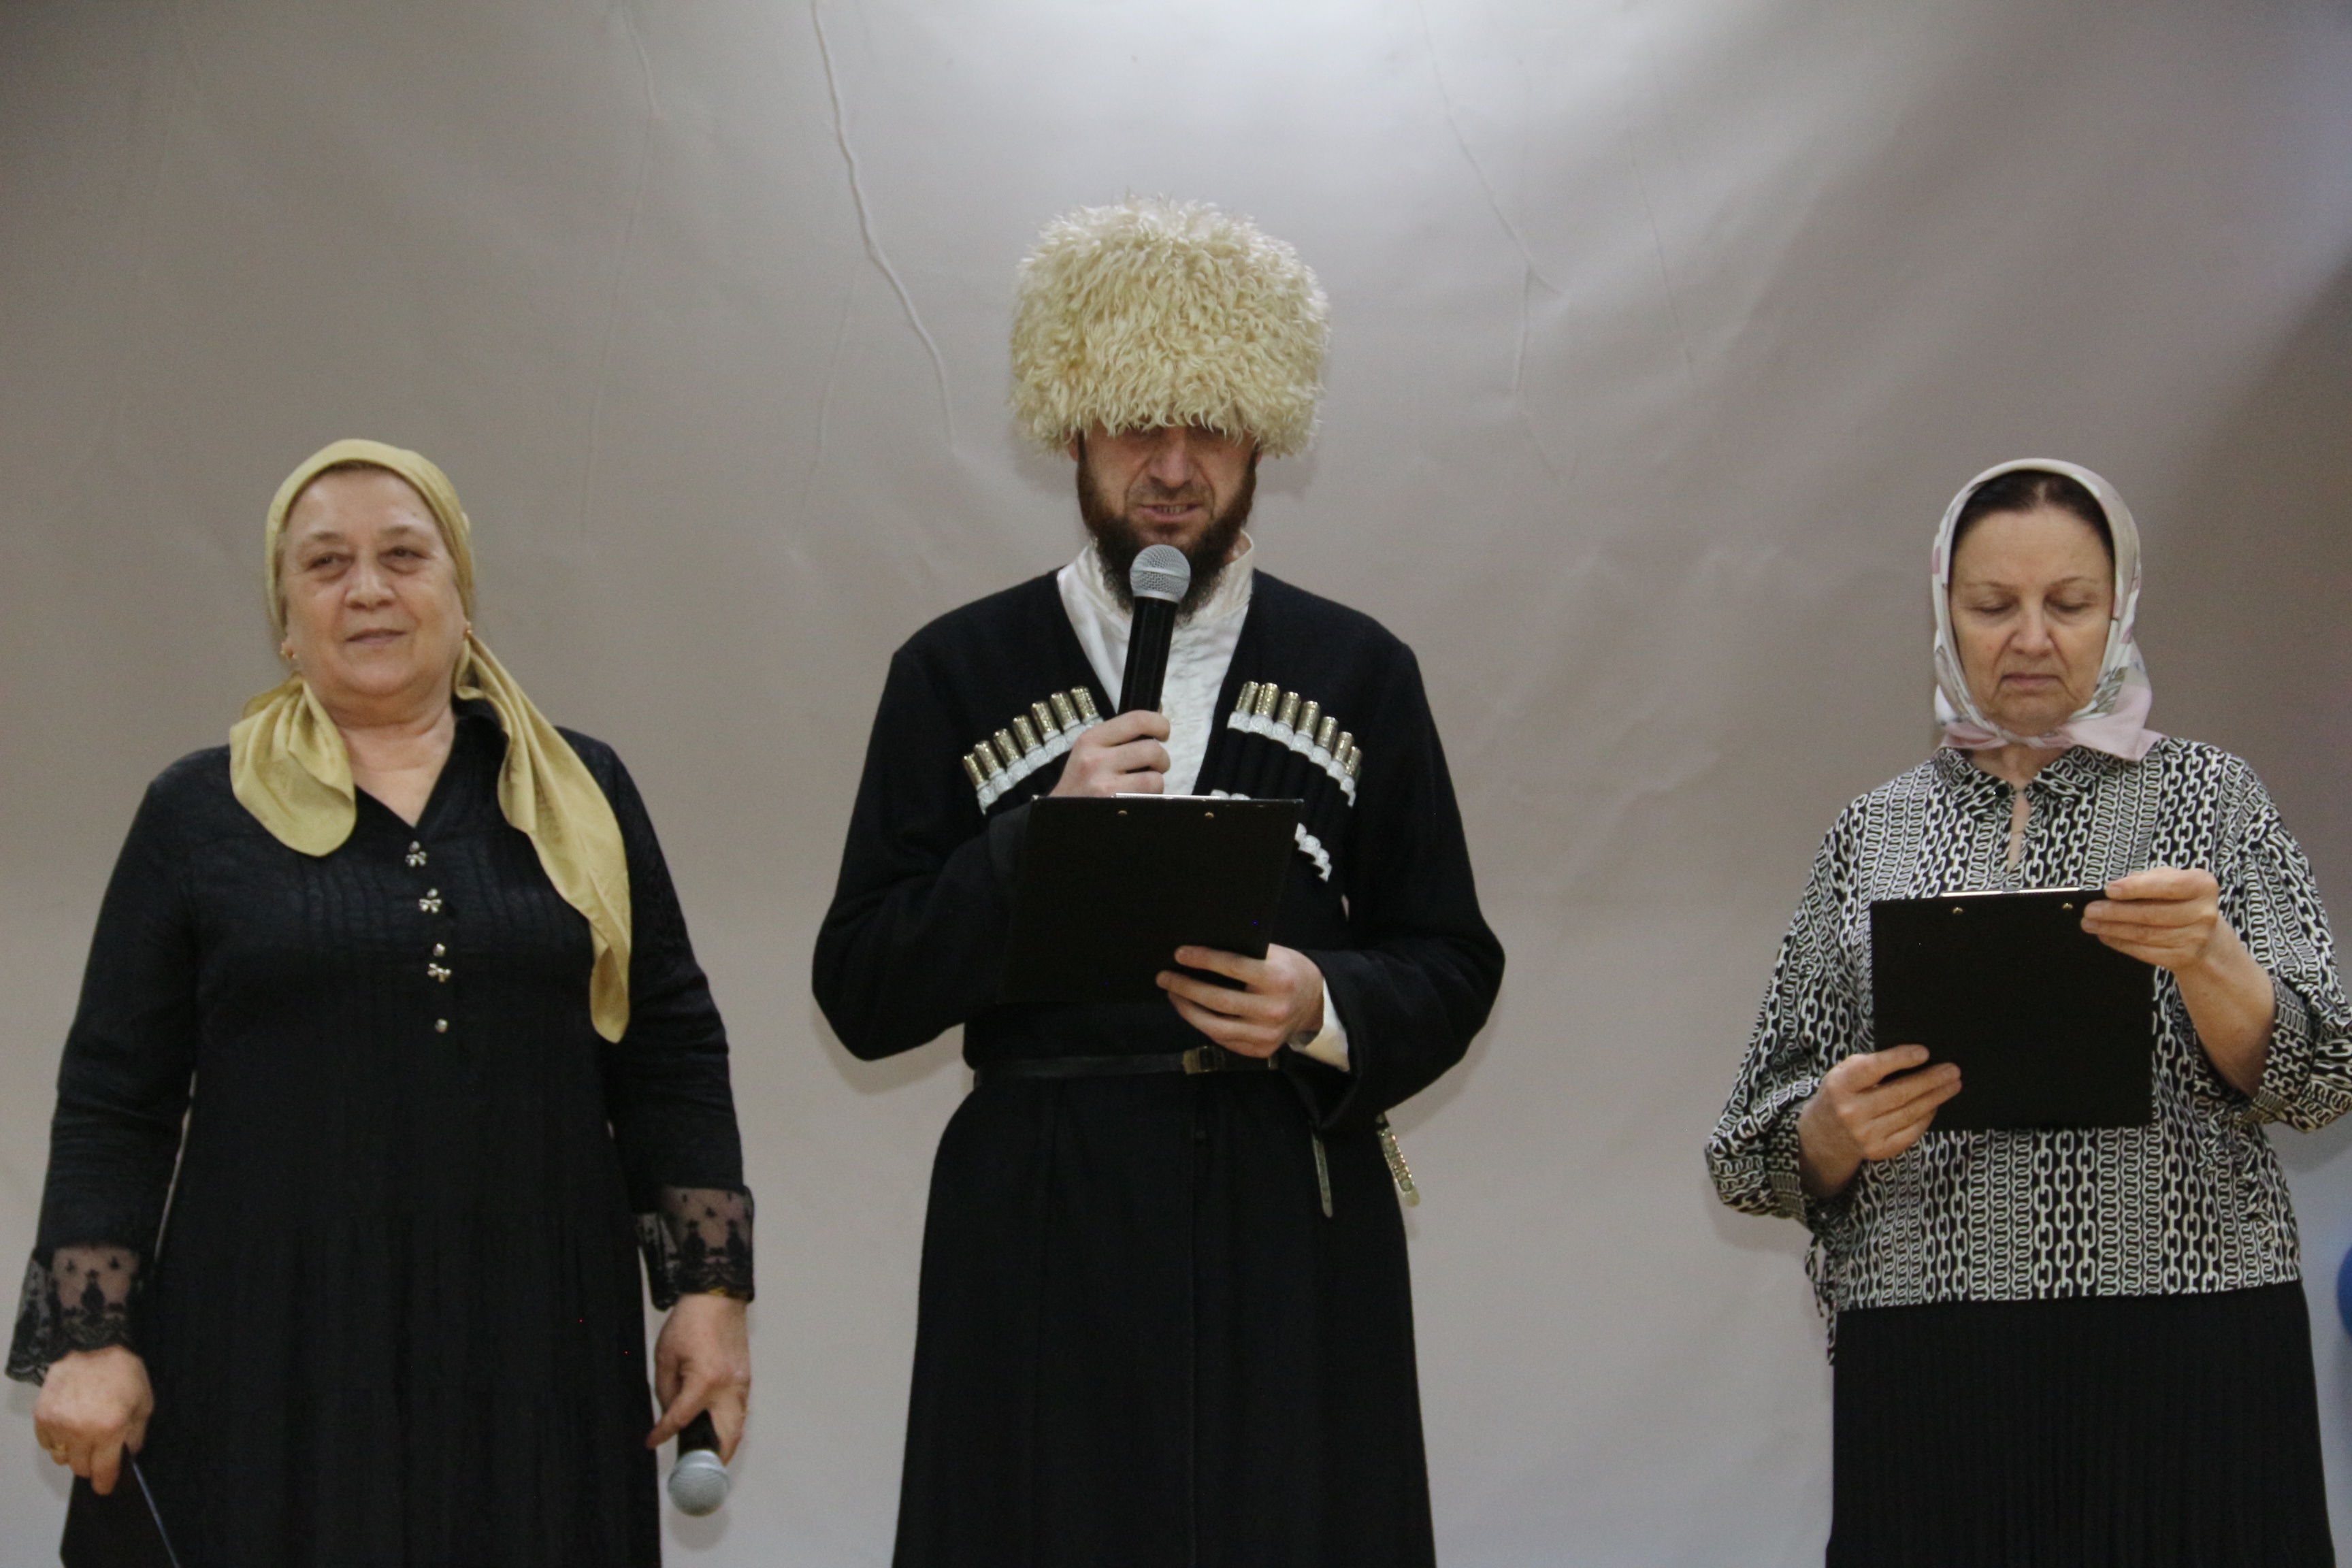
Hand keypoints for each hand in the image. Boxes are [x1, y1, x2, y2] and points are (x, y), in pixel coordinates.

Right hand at [33, 1345, 151, 1495]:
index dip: (105, 1483)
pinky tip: (70, 1425)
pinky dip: (58, 1440)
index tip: (106, 1487)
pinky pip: (47, 1444)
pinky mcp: (42, 1416)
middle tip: (100, 1450)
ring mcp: (58, 1425)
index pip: (103, 1471)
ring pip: (62, 1458)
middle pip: (81, 1468)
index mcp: (109, 1429)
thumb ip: (136, 1433)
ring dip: (74, 1453)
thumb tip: (128, 1454)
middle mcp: (80, 1432)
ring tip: (85, 1434)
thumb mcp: (144, 1402)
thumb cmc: (123, 1371)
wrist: (92, 1344)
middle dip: (92, 1464)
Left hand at [647, 1293, 751, 1462]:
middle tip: (696, 1471)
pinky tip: (716, 1429)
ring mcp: (741, 1384)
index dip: (663, 1434)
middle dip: (712, 1459)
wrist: (716, 1299)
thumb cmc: (689, 1324)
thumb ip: (667, 1391)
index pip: (681, 1419)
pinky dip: (730, 1426)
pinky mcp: (746, 1378)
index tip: (652, 1442)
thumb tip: (670, 1414)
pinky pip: (740, 1411)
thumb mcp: (666, 1358)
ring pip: (738, 1426)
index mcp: (705, 1382)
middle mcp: (728, 1388)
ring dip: (724, 1445)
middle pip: (726, 1436)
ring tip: (707, 1457)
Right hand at [1051, 710, 1170, 797]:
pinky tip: (1138, 799)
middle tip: (1154, 766)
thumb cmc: (1081, 782)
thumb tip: (1158, 710)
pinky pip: (1149, 797)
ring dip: (1157, 782)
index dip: (1159, 723)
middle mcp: (1095, 760)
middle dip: (1162, 759)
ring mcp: (1104, 785)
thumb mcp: (1091, 751)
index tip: (1163, 732)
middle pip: (1152, 749)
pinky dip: (1151, 798)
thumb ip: (1121, 734)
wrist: (1058, 815)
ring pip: (1155, 777)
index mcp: (1091, 739)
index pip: (1136, 719)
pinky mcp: (1114, 806)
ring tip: (1144, 785)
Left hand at [1156, 944, 1324, 1058]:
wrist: (1313, 1003)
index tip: (1179, 954)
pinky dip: (1203, 1024)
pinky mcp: (1260, 1050)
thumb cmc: (1287, 971)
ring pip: (1215, 1026)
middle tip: (1164, 977)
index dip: (1202, 959)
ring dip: (1187, 1010)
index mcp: (1278, 979)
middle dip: (1185, 987)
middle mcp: (1272, 1010)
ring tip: (1172, 995)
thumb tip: (1200, 949)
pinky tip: (1191, 1010)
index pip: (1232, 967)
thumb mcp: (1275, 954)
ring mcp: (1266, 1035)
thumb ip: (1245, 953)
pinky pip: (1222, 1039)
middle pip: (1217, 1000)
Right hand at [1796, 1046, 1961, 1197]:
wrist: (1823, 1134)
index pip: (1873, 1069)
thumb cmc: (1841, 1094)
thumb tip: (1915, 1058)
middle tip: (1952, 1070)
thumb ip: (1871, 1065)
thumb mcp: (1843, 1073)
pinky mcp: (1878, 1150)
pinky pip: (1910, 1132)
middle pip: (1898, 1094)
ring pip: (1908, 1113)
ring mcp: (1864, 1134)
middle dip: (1930, 1080)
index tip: (1925, 1052)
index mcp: (1840, 1086)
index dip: (1900, 1059)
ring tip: (1953, 1085)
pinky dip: (1926, 1117)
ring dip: (1935, 1098)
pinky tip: (1935, 1105)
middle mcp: (1850, 1112)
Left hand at [2083, 868, 2229, 974]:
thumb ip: (2146, 879)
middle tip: (2090, 910)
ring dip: (2112, 929)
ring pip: (2145, 934)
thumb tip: (2115, 887)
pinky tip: (2105, 935)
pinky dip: (2120, 943)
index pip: (2168, 886)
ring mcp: (2196, 938)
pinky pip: (2145, 952)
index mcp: (2202, 886)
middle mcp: (2204, 913)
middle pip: (2151, 914)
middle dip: (2115, 912)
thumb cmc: (2179, 899)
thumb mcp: (2170, 879)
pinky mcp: (2183, 957)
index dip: (2136, 888)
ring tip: (2090, 923)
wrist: (2205, 935)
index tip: (2109, 890)